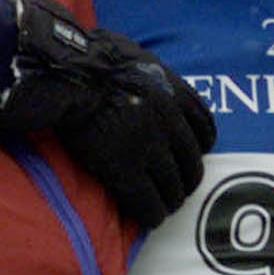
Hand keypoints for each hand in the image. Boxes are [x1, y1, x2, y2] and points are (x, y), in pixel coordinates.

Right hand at [0, 0, 215, 227]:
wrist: (67, 74)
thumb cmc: (92, 57)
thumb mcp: (137, 57)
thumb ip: (154, 75)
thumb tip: (151, 77)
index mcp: (175, 94)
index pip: (206, 131)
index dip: (199, 149)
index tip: (188, 156)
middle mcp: (170, 122)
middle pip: (192, 165)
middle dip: (185, 181)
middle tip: (175, 190)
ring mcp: (149, 147)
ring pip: (174, 189)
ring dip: (169, 202)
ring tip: (160, 207)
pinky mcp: (124, 170)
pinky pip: (148, 204)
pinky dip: (151, 215)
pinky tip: (147, 218)